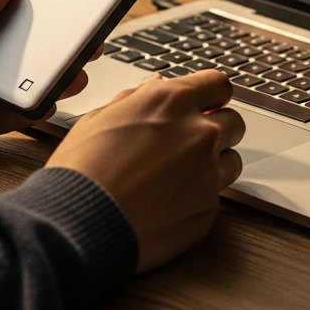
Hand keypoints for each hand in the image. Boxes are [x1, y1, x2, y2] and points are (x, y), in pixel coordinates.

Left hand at [0, 0, 95, 157]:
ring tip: (76, 72)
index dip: (41, 16)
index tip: (72, 9)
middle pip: (25, 55)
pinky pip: (4, 118)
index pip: (10, 20)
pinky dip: (27, 111)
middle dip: (58, 50)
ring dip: (50, 80)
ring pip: (21, 88)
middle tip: (88, 43)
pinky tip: (47, 100)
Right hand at [46, 70, 244, 271]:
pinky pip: (215, 198)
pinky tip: (167, 203)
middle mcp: (198, 134)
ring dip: (213, 164)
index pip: (219, 84)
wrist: (76, 225)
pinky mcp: (207, 211)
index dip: (211, 96)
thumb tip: (154, 84)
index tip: (206, 105)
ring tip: (176, 176)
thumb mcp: (100, 118)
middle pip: (233, 123)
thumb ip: (138, 97)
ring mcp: (207, 174)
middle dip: (216, 130)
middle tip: (187, 144)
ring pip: (231, 161)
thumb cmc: (81, 170)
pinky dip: (197, 199)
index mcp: (172, 102)